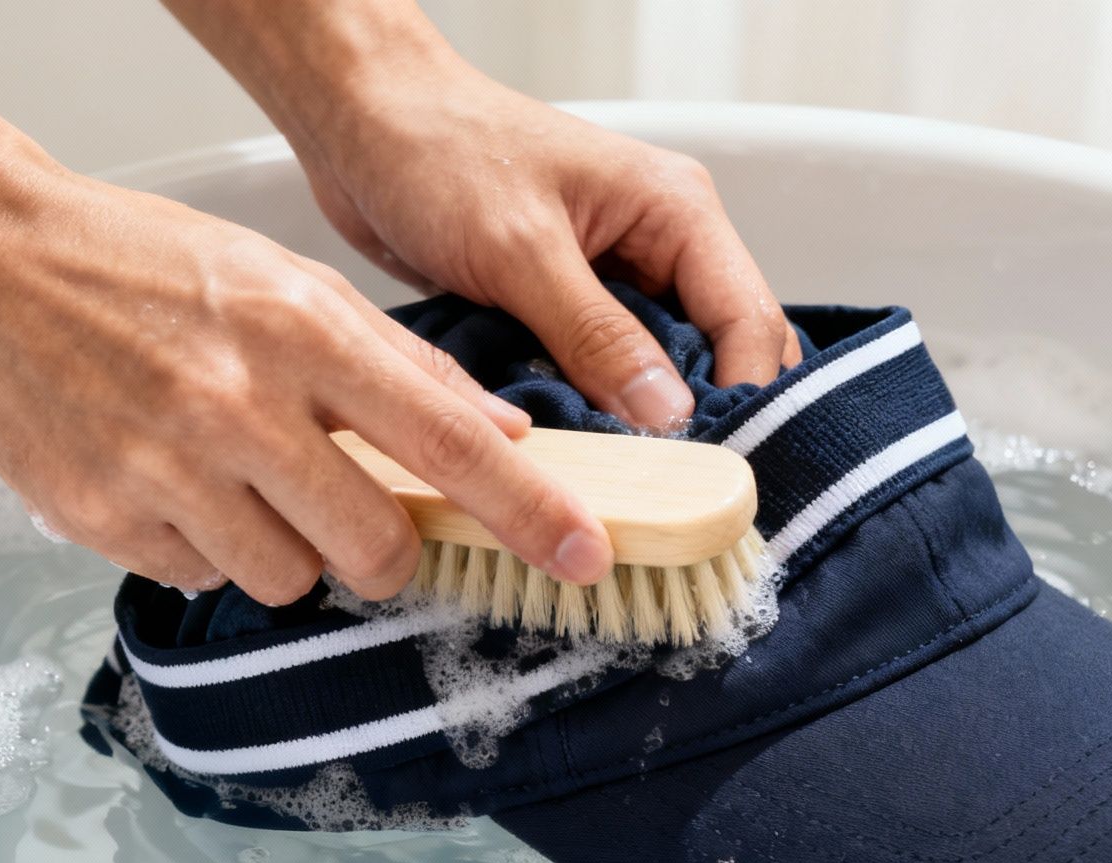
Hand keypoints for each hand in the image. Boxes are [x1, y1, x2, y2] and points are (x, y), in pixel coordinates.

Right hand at [0, 169, 613, 601]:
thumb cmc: (140, 262)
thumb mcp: (284, 280)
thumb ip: (397, 363)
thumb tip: (499, 430)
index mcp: (301, 331)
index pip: (448, 445)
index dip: (529, 512)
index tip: (585, 554)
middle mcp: (239, 405)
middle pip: (375, 547)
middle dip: (386, 552)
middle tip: (358, 515)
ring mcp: (165, 469)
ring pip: (287, 580)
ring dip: (286, 550)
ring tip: (238, 480)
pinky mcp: (101, 518)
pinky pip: (199, 578)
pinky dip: (205, 548)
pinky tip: (172, 482)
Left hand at [288, 60, 801, 429]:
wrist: (360, 126)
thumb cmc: (437, 150)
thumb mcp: (521, 250)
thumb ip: (597, 334)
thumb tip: (668, 414)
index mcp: (677, 212)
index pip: (750, 322)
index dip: (744, 399)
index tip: (714, 470)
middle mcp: (657, 249)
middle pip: (715, 358)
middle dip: (695, 421)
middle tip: (666, 487)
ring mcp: (611, 285)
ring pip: (655, 378)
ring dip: (633, 424)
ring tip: (611, 474)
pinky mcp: (563, 313)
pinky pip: (596, 380)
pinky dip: (585, 413)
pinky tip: (564, 447)